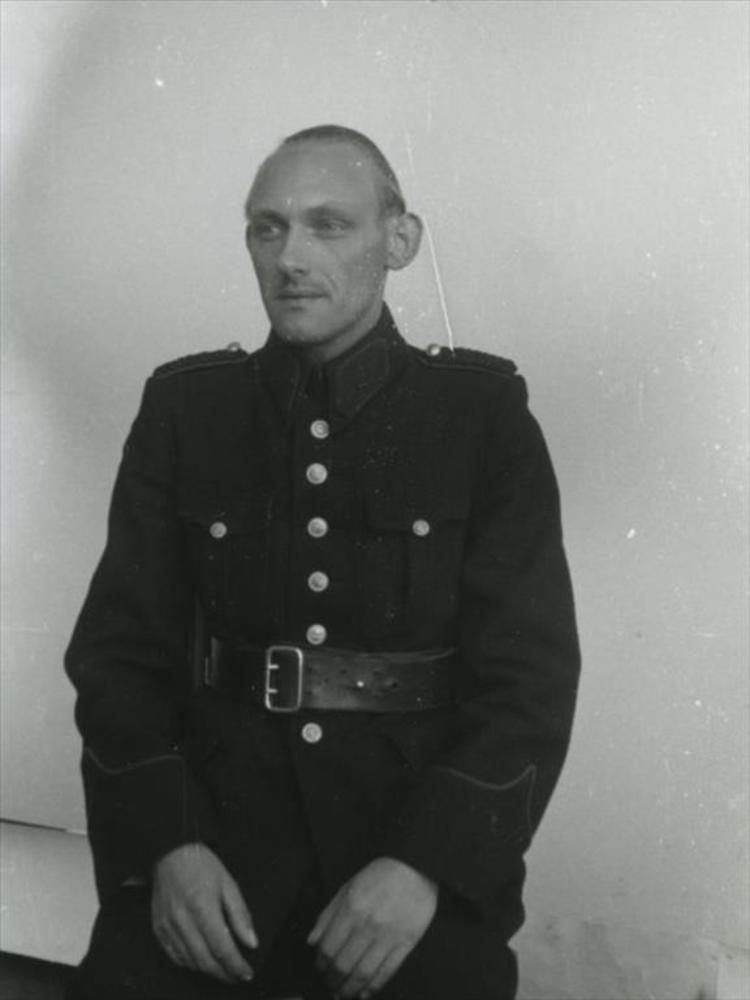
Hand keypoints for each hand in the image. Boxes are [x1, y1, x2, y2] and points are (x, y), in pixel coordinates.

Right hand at [151, 842, 257, 983]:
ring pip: (190, 962)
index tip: (247, 973)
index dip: (235, 965)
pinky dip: (190, 964)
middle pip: (205, 960)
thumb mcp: (228, 883)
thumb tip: (251, 943)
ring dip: (209, 971)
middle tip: (237, 976)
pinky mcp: (158, 929)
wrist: (170, 853)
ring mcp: (167, 927)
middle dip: (224, 973)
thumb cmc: (203, 865)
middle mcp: (182, 920)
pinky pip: (174, 956)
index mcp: (202, 906)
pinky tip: (202, 962)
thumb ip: (240, 914)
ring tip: (224, 971)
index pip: (222, 947)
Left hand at [307, 857, 437, 998]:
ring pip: (364, 973)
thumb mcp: (347, 887)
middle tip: (330, 985)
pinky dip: (375, 987)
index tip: (320, 969)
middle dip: (333, 980)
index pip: (329, 947)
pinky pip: (388, 971)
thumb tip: (312, 942)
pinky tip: (366, 993)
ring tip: (344, 994)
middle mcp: (368, 925)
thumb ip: (327, 914)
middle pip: (344, 964)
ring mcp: (389, 936)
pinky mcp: (407, 943)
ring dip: (351, 989)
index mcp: (351, 909)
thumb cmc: (379, 876)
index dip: (321, 963)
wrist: (415, 868)